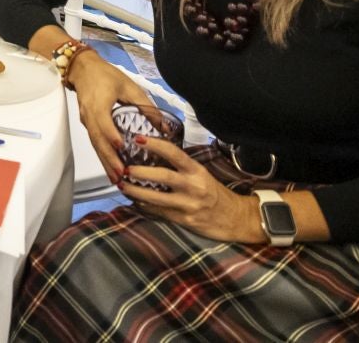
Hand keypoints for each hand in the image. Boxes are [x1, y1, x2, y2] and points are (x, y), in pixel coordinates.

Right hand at [67, 51, 152, 182]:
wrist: (82, 69)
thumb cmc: (105, 75)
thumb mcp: (130, 87)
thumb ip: (147, 106)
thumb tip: (163, 127)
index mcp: (99, 103)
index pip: (103, 122)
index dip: (111, 134)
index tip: (121, 147)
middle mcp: (90, 115)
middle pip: (98, 140)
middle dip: (109, 158)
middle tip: (121, 174)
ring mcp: (87, 121)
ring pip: (95, 145)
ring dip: (105, 162)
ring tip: (116, 179)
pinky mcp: (88, 125)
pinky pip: (95, 143)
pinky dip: (102, 157)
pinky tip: (110, 168)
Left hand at [120, 137, 262, 242]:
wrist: (236, 219)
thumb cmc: (215, 193)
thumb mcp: (201, 175)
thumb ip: (180, 167)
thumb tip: (150, 156)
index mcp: (197, 171)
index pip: (174, 153)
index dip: (155, 144)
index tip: (137, 138)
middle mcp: (193, 186)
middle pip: (163, 176)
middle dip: (140, 172)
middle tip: (124, 168)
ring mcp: (188, 205)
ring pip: (156, 197)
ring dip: (135, 192)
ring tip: (122, 185)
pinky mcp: (184, 220)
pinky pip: (159, 212)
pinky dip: (145, 206)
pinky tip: (135, 201)